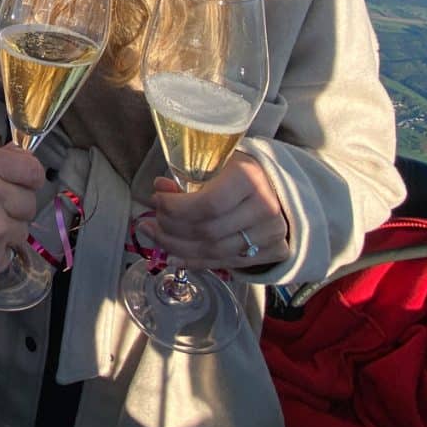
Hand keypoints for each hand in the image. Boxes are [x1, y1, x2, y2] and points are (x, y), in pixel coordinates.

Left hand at [145, 152, 289, 270]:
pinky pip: (225, 263)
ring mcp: (271, 234)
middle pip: (208, 231)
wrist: (275, 187)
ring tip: (156, 236)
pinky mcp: (272, 252)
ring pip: (214, 252)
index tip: (156, 201)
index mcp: (249, 178)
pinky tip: (173, 256)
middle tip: (151, 221)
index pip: (208, 204)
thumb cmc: (236, 171)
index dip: (176, 208)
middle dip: (171, 229)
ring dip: (177, 248)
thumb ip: (187, 176)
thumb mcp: (213, 163)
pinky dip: (194, 262)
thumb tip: (160, 187)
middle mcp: (265, 208)